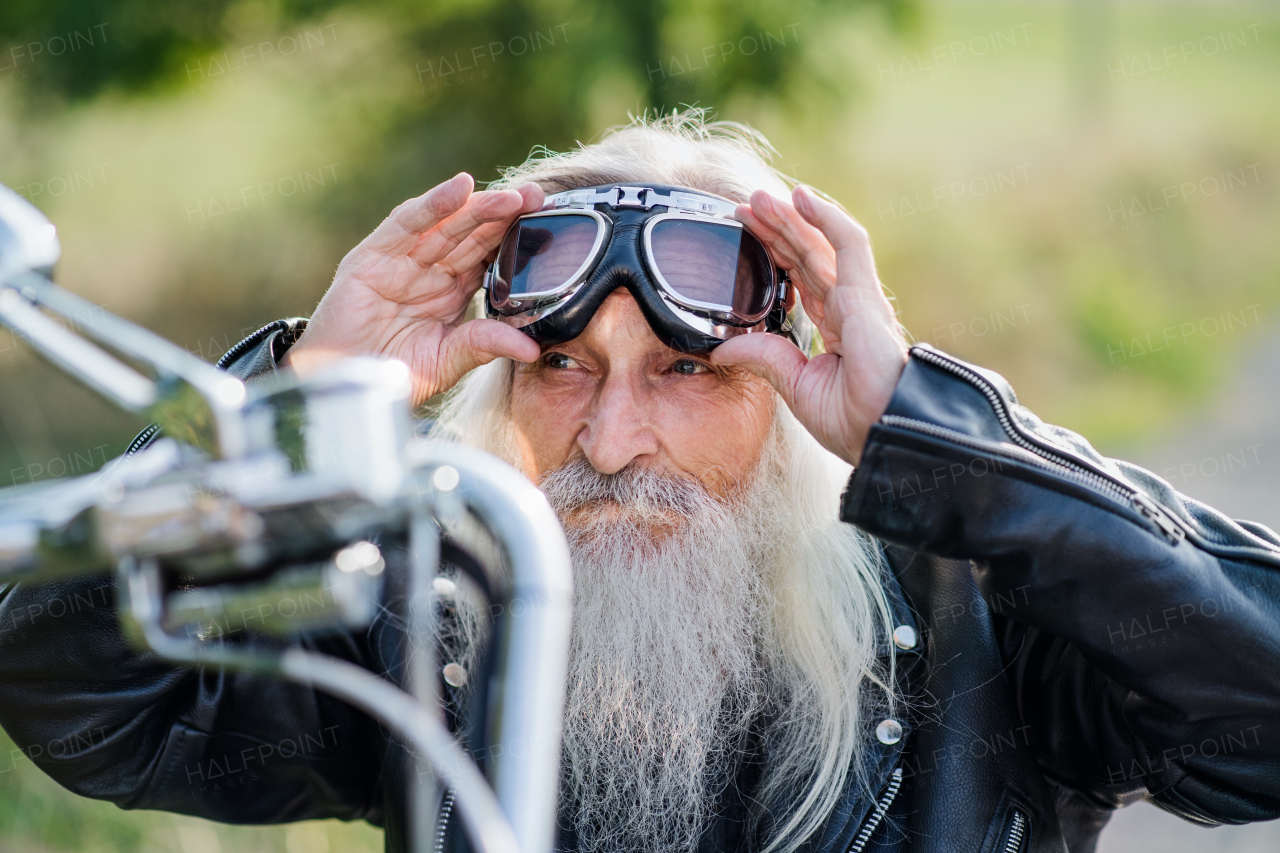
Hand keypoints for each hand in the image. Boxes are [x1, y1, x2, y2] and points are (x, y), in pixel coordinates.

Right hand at [281, 173, 543, 405]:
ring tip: (513, 196)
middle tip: (540, 198)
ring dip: (479, 207)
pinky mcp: (372, 255)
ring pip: (447, 225)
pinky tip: (461, 188)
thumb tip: (531, 349)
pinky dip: (433, 204)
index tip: (550, 227)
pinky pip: (407, 223)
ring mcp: (401, 260)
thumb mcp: (446, 360)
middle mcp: (429, 270)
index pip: (488, 258)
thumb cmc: (391, 374)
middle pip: (472, 235)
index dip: (516, 240)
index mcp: (451, 292)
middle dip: (505, 216)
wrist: (341, 384)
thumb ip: (483, 345)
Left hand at [711, 186, 908, 465]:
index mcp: (834, 326)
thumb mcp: (795, 386)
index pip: (799, 276)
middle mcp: (847, 305)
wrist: (886, 432)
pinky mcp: (865, 294)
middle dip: (775, 228)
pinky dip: (825, 216)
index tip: (745, 233)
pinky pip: (848, 243)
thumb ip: (763, 359)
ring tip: (759, 199)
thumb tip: (722, 349)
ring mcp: (858, 297)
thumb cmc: (855, 419)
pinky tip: (800, 198)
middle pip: (806, 253)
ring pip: (820, 242)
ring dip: (790, 217)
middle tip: (744, 206)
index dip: (773, 251)